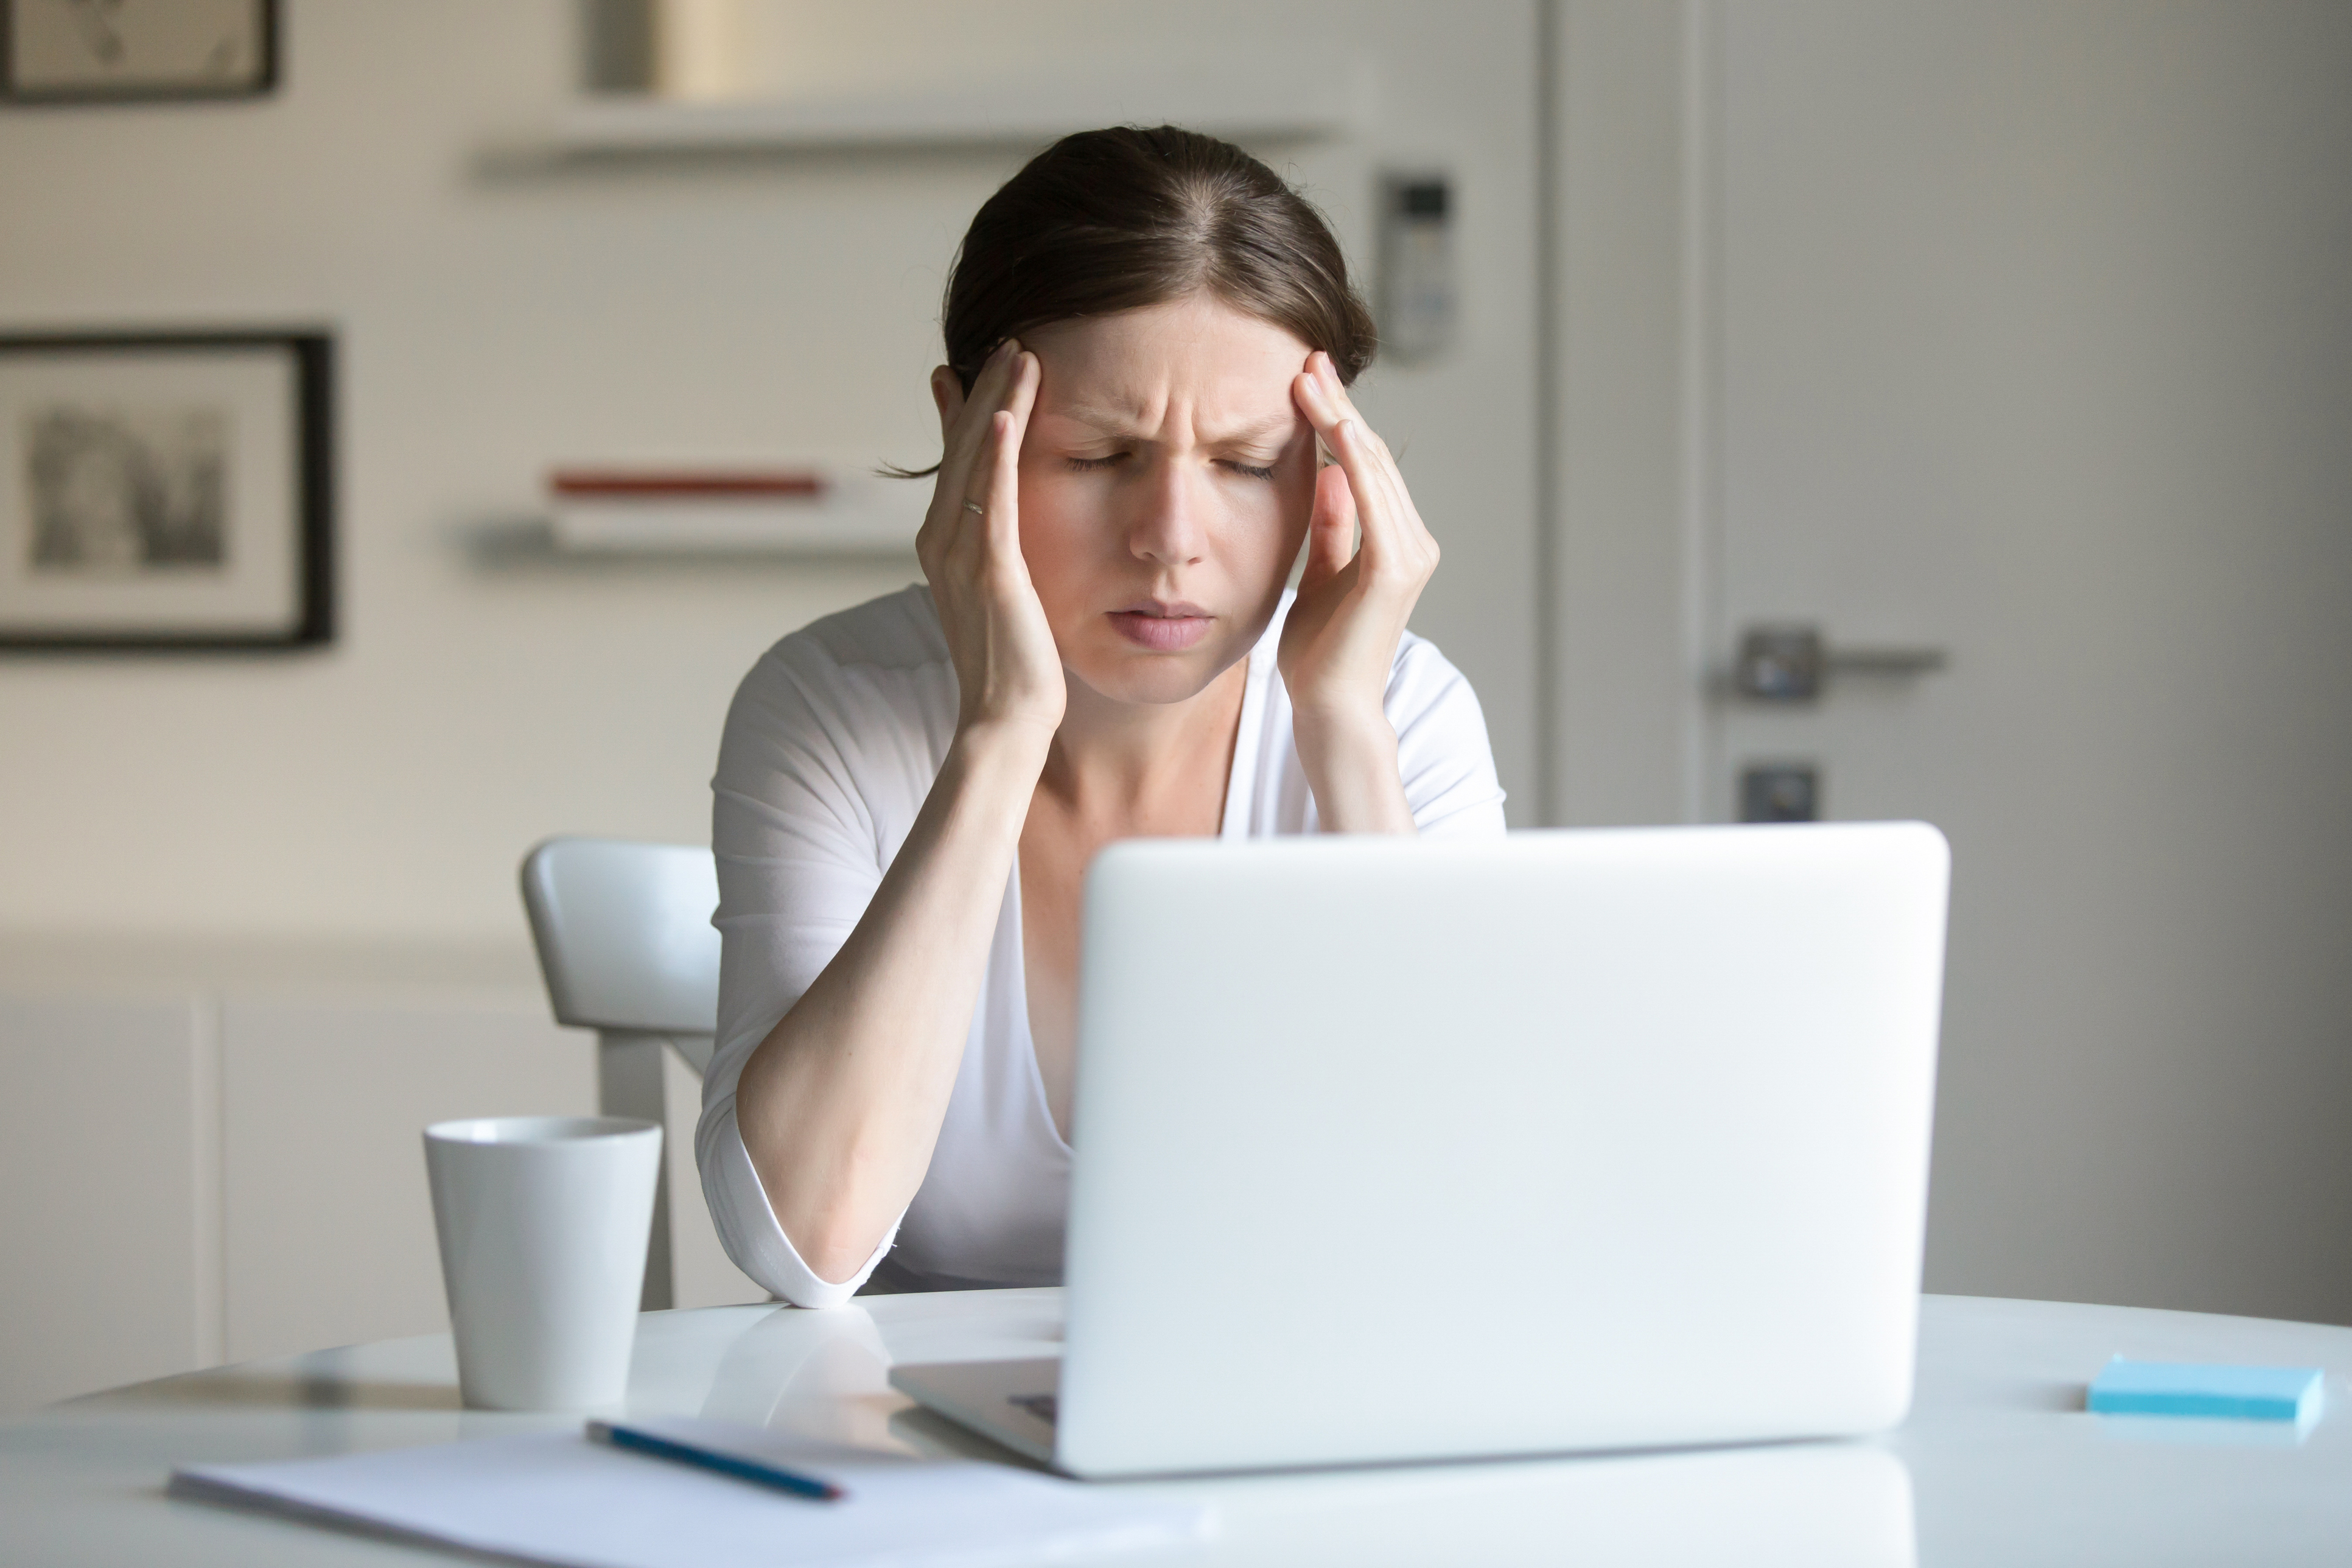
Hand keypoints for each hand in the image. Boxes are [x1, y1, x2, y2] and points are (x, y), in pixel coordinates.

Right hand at [916, 340, 1064, 742]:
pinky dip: (996, 453)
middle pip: (962, 447)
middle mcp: (940, 542)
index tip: (978, 364)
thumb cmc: (1013, 665)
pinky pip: (991, 498)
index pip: (956, 460)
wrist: (1004, 720)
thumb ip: (996, 550)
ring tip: (1019, 355)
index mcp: (942, 544)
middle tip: (1009, 341)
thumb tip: (1001, 524)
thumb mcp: (1002, 593)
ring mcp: (960, 555)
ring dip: (996, 402)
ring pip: (975, 460)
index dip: (966, 408)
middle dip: (985, 390)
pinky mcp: (990, 570)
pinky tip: (1007, 413)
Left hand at [1278, 352, 1440, 736]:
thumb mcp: (1318, 572)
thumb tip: (1329, 470)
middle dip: (1338, 404)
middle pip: (1370, 456)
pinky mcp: (1395, 569)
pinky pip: (1374, 499)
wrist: (1328, 707)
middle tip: (1308, 358)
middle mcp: (1411, 541)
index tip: (1306, 378)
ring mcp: (1408, 553)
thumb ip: (1331, 524)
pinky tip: (1332, 424)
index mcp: (1393, 541)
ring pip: (1373, 468)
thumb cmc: (1320, 652)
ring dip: (1341, 419)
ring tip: (1309, 377)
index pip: (1362, 465)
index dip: (1336, 419)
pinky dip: (1354, 458)